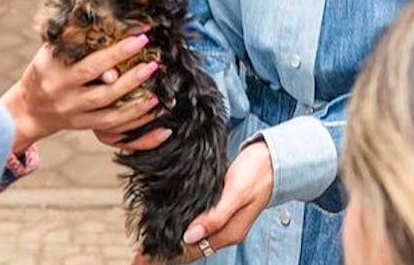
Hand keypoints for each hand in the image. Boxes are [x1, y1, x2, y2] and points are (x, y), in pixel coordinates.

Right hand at [1, 36, 168, 153]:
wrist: (28, 109)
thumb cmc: (45, 70)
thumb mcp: (50, 51)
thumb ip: (75, 40)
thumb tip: (110, 22)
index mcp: (53, 69)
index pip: (89, 60)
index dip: (117, 51)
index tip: (142, 36)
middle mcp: (62, 93)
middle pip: (101, 89)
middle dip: (130, 77)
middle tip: (153, 64)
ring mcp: (72, 112)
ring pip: (108, 111)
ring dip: (136, 103)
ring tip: (158, 93)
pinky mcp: (82, 125)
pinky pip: (111, 127)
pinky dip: (134, 121)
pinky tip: (152, 110)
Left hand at [131, 142, 274, 263]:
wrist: (274, 158)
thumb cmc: (257, 172)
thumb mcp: (236, 193)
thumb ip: (215, 216)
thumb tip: (189, 237)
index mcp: (228, 232)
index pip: (190, 251)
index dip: (165, 256)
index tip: (143, 260)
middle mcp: (224, 231)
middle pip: (188, 249)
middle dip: (163, 255)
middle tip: (138, 259)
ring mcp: (223, 221)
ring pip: (191, 239)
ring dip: (170, 244)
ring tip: (148, 249)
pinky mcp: (220, 209)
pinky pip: (197, 226)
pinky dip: (181, 230)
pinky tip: (170, 228)